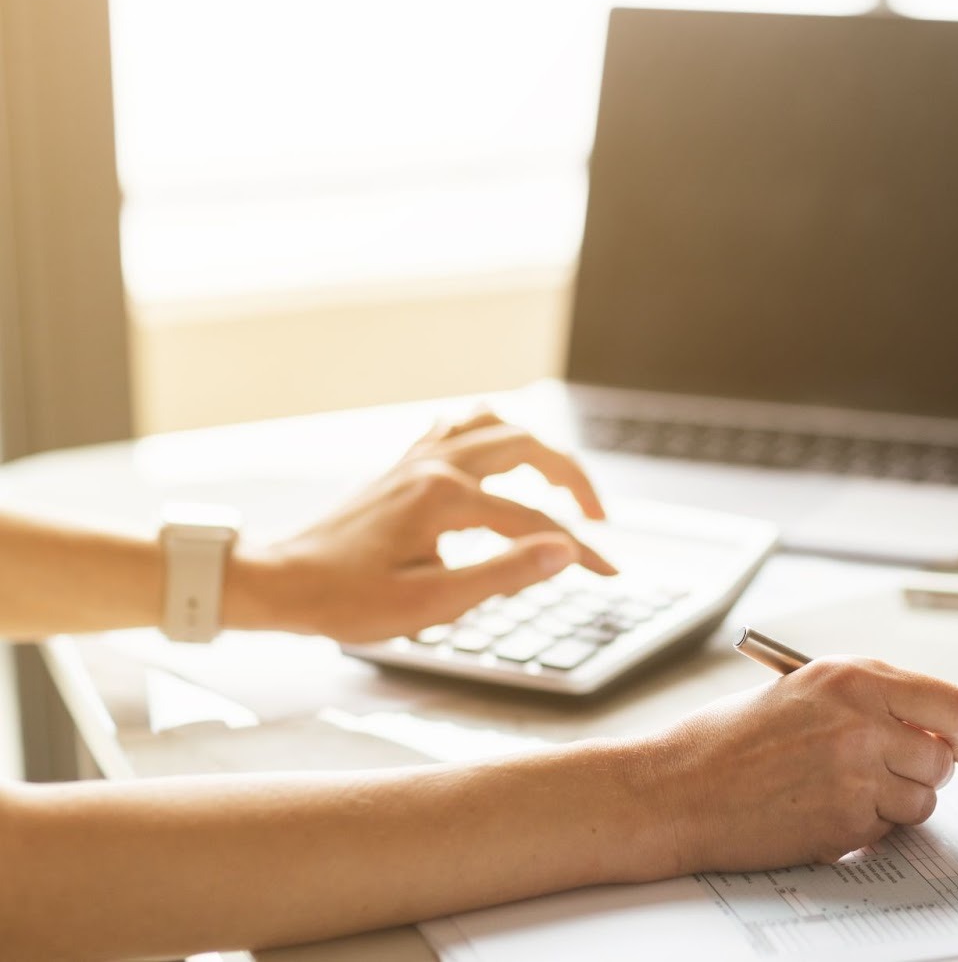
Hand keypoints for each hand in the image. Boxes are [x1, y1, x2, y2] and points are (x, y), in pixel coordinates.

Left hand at [228, 409, 614, 641]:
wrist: (278, 582)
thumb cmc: (345, 601)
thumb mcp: (431, 603)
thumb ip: (504, 574)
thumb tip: (564, 551)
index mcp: (446, 498)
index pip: (535, 521)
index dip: (580, 549)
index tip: (610, 573)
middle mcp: (436, 465)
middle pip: (530, 450)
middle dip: (574, 482)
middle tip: (599, 521)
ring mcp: (418, 458)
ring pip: (497, 424)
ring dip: (539, 448)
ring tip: (560, 483)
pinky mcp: (404, 464)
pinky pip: (460, 425)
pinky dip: (494, 432)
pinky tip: (501, 453)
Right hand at [645, 657, 957, 872]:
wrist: (678, 787)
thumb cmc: (732, 738)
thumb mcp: (805, 690)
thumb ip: (871, 699)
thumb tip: (936, 727)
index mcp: (854, 678)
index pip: (954, 705)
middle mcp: (862, 722)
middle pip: (945, 758)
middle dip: (931, 770)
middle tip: (901, 773)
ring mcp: (856, 776)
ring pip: (922, 800)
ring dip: (898, 801)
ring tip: (845, 788)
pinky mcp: (844, 824)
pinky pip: (887, 830)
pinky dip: (866, 826)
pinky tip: (821, 809)